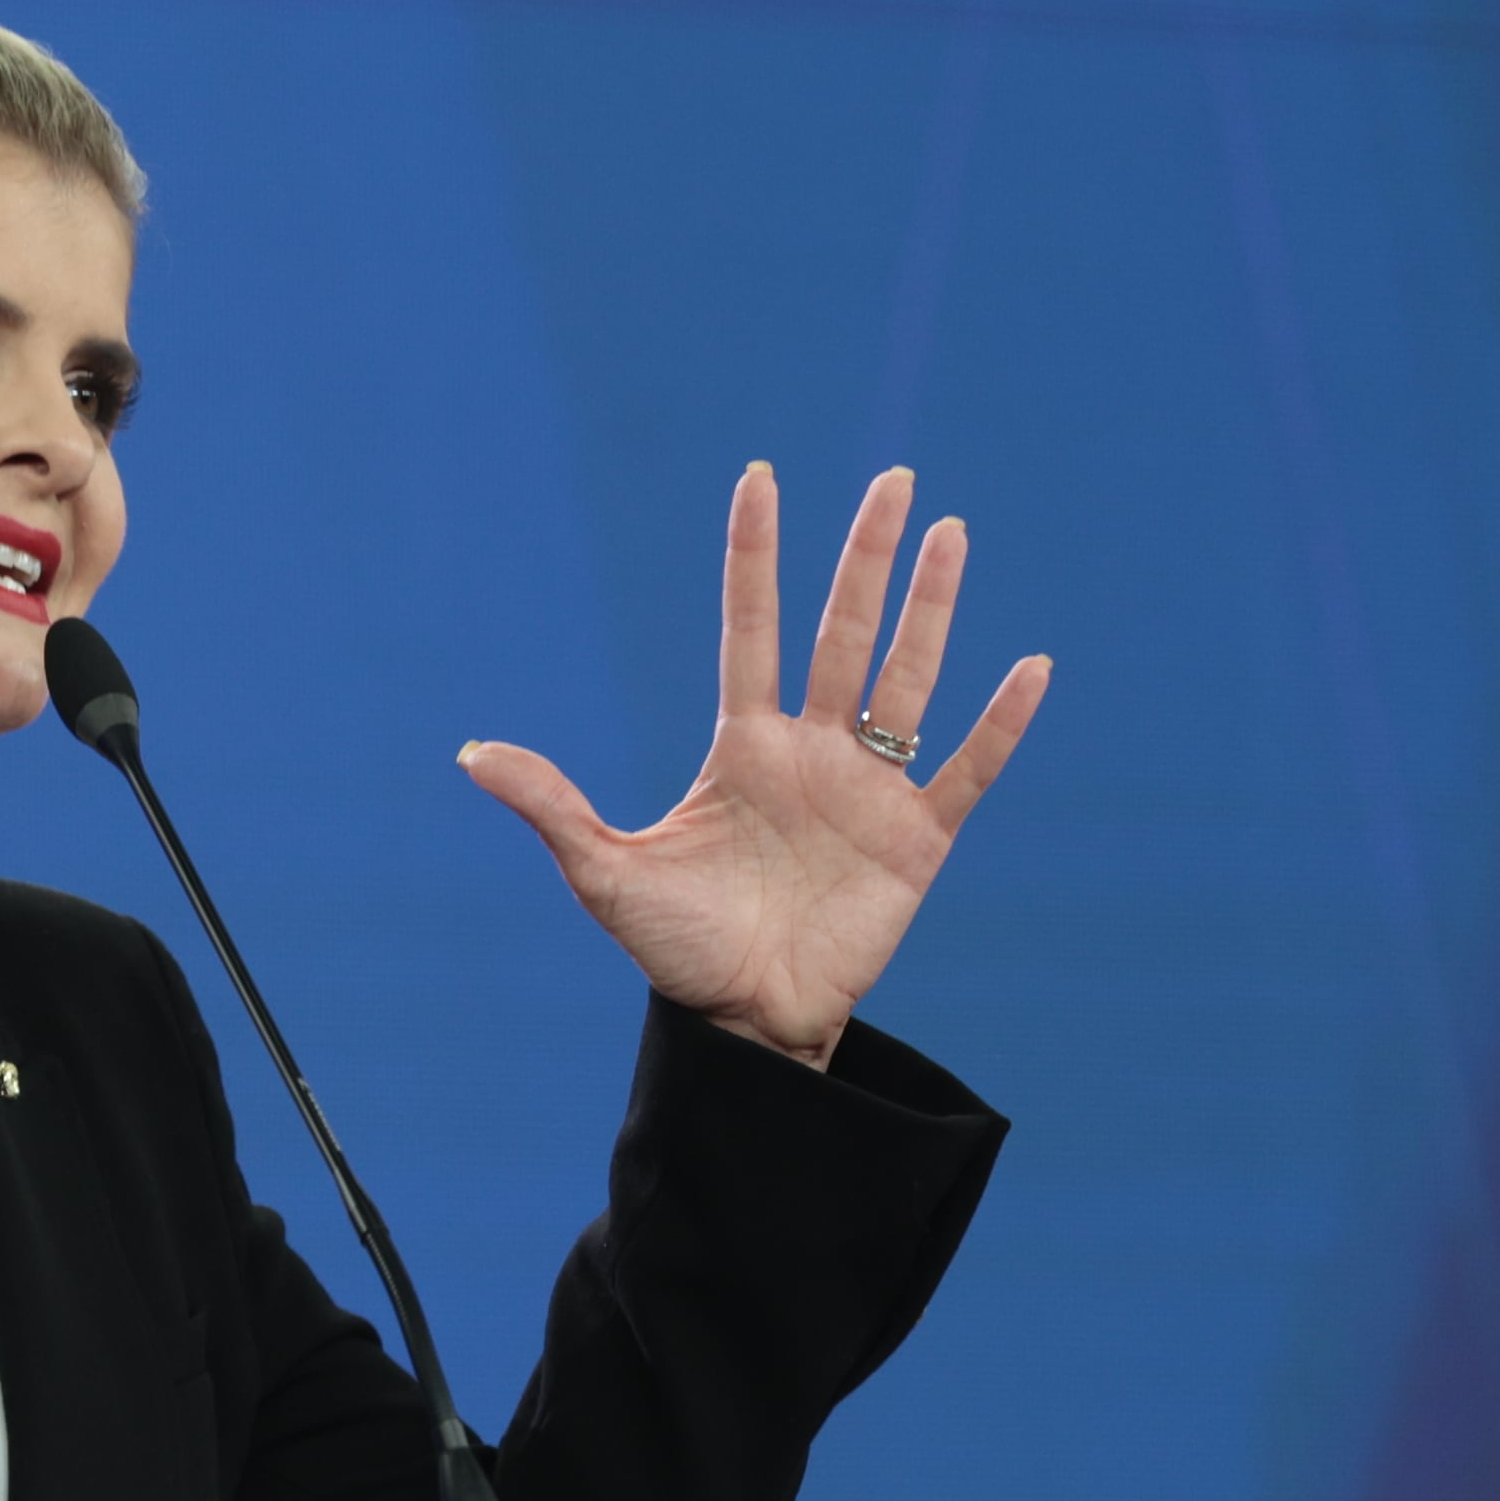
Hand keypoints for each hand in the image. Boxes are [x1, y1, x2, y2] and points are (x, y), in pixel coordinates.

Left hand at [460, 463, 1047, 1068]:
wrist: (743, 1023)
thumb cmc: (677, 949)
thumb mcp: (604, 873)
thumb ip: (551, 806)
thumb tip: (469, 754)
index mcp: (743, 747)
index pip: (752, 629)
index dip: (755, 556)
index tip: (760, 478)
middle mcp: (812, 752)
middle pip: (843, 634)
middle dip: (865, 558)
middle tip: (893, 478)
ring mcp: (869, 791)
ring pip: (908, 680)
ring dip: (931, 611)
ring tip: (951, 534)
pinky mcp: (915, 841)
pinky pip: (966, 770)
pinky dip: (999, 724)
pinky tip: (1030, 666)